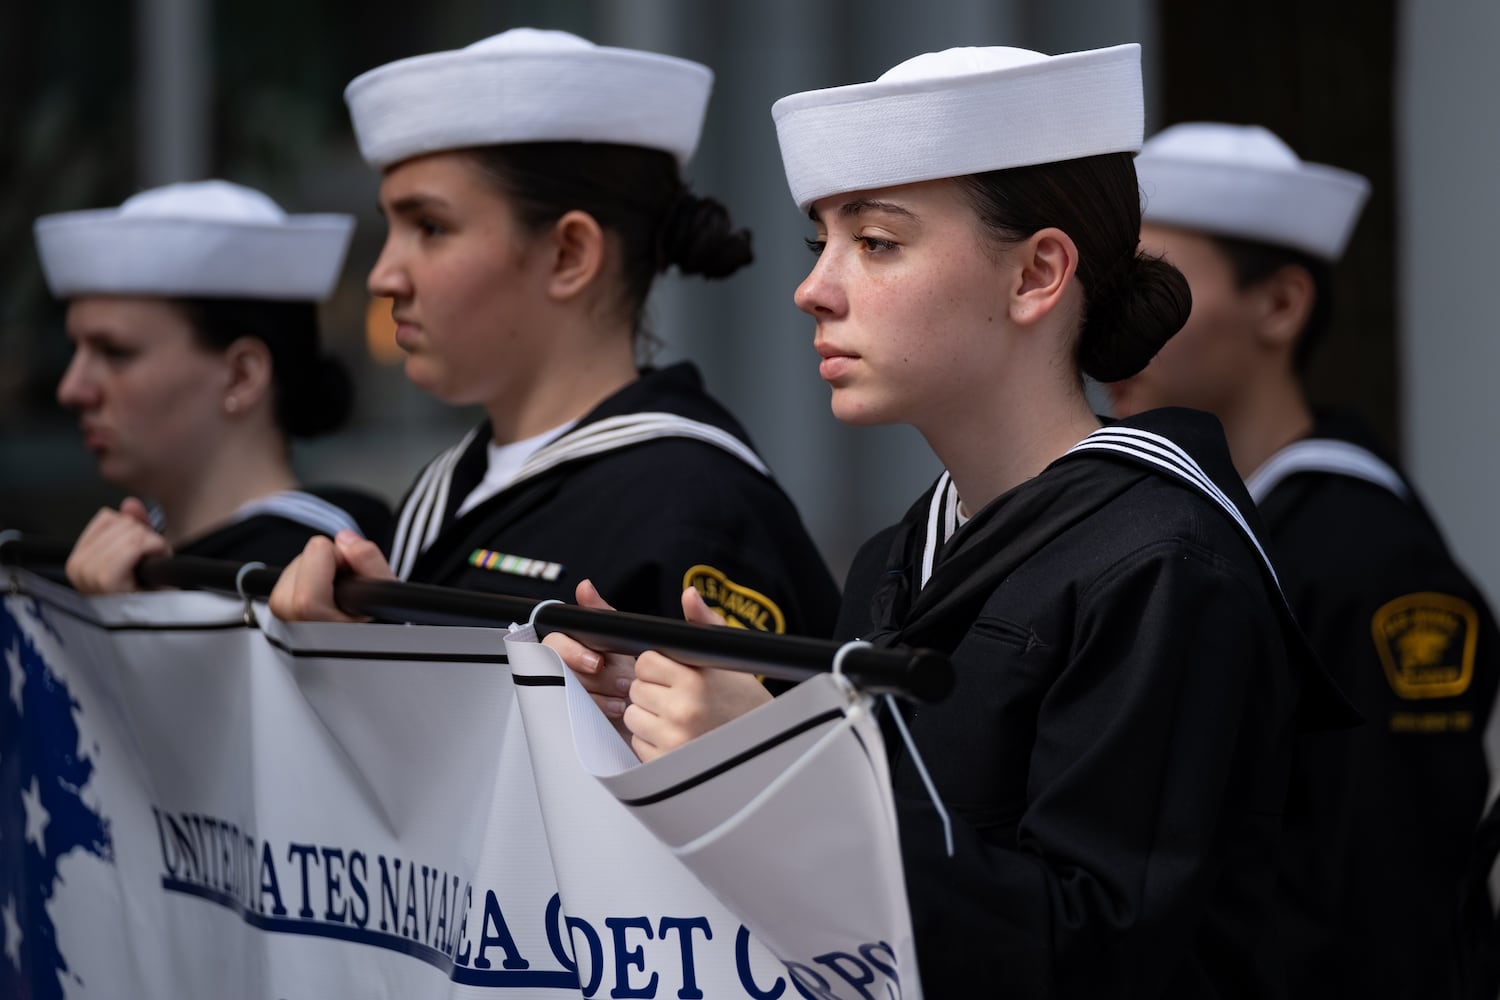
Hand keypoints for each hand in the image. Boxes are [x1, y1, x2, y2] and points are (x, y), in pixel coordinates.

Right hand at [65, 498, 171, 593]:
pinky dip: (154, 548)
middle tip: (150, 564)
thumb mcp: (143, 555)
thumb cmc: (150, 595)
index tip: (140, 553)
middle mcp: (77, 568)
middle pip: (121, 523)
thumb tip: (130, 504)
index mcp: (79, 561)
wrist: (162, 625)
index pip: (106, 518)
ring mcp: (90, 577)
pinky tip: (156, 565)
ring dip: (153, 545)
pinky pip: (134, 546)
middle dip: (146, 538)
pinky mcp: (106, 582)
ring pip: (130, 533)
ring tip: (153, 568)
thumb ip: (135, 526)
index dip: (133, 529)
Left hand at [267, 530, 392, 622]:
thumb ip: (368, 559)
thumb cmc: (369, 626)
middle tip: (345, 592)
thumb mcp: (384, 592)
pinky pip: (292, 573)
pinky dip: (309, 581)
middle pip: (309, 552)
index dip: (343, 559)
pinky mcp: (273, 604)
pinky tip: (323, 601)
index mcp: (308, 607)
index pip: (319, 549)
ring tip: (336, 599)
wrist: (356, 652)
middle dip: (330, 566)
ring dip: (320, 574)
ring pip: (300, 561)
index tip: (352, 584)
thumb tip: (343, 538)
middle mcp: (285, 608)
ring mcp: (277, 607)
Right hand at [543, 580, 638, 740]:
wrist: (647, 705)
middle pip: (560, 669)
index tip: (597, 661)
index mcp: (571, 645)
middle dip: (593, 676)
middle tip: (617, 680)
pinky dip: (601, 709)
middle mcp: (565, 667)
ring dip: (600, 693)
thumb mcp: (619, 636)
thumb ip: (600, 612)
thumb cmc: (628, 669)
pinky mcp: (575, 713)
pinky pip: (576, 712)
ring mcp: (568, 692)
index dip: (572, 652)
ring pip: (569, 692)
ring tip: (623, 692)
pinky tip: (617, 707)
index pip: (555, 642)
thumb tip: (584, 587)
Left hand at [626, 587, 772, 761]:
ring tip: (679, 716)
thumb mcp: (728, 659)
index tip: (676, 673)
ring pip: (632, 716)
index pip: (645, 662)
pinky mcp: (666, 764)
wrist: (766, 747)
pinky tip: (678, 736)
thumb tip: (689, 594)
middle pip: (636, 688)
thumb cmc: (745, 702)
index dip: (658, 666)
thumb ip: (704, 624)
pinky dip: (652, 740)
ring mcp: (673, 741)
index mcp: (695, 681)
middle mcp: (682, 711)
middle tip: (681, 696)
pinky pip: (638, 743)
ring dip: (649, 715)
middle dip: (653, 690)